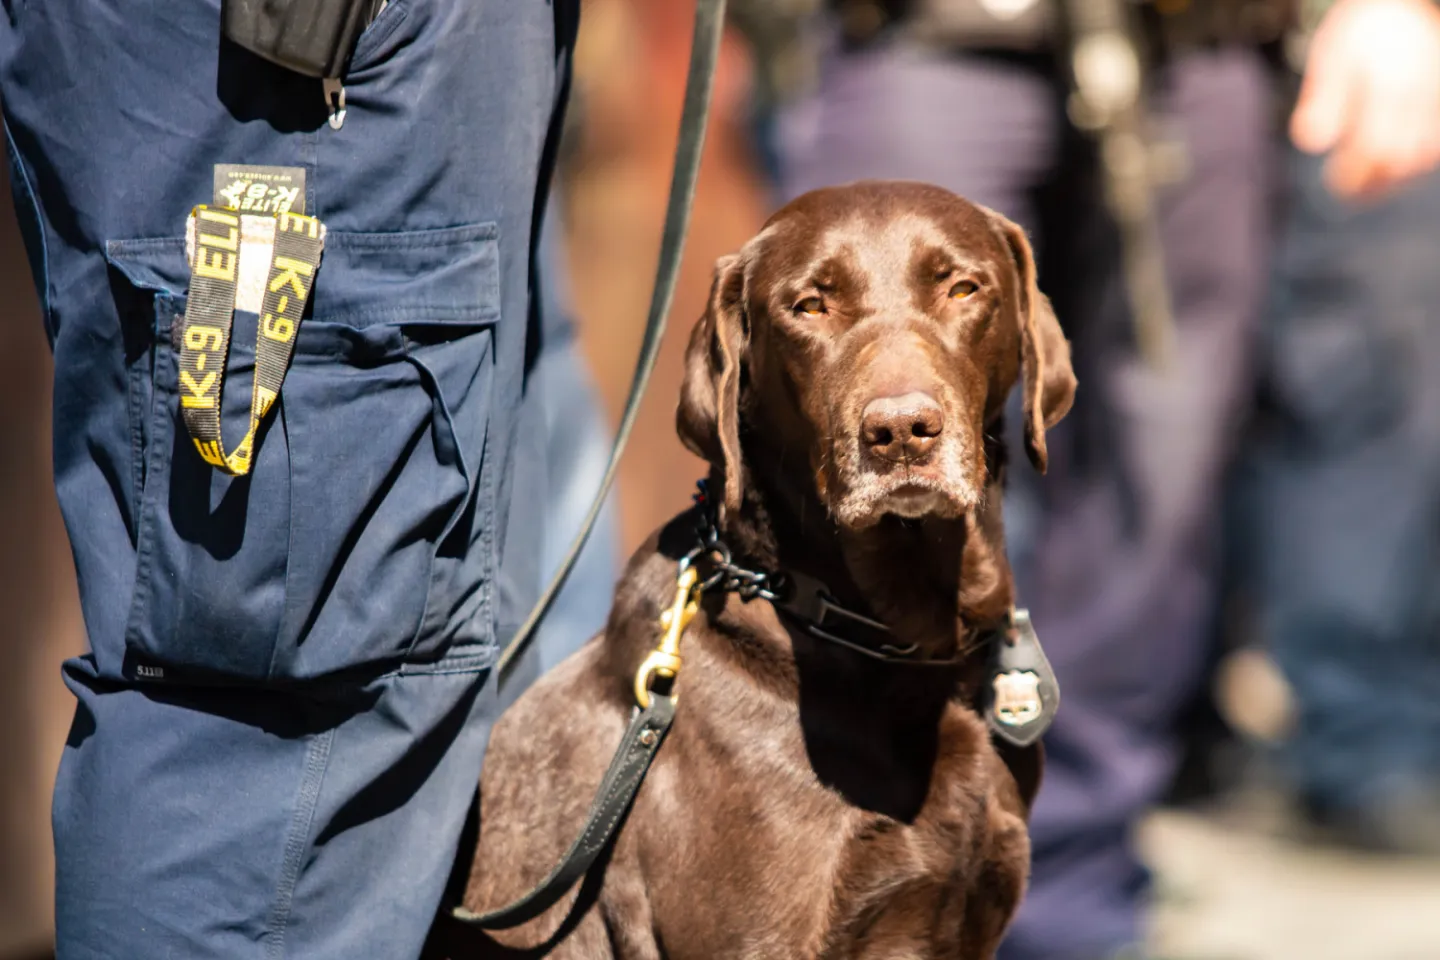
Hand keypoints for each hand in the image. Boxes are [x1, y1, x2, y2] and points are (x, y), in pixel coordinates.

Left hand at [1290, 0, 1439, 199]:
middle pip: (1403, 158)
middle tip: (1347, 191)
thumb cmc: (1358, 35)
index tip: (1335, 182)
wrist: (1398, 4)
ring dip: (1397, 176)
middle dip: (1375, 182)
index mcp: (1390, 88)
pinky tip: (1393, 167)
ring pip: (1425, 154)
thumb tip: (1312, 143)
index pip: (1376, 148)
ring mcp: (1436, 99)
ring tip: (1368, 185)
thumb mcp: (1331, 60)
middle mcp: (1421, 96)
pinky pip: (1436, 142)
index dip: (1355, 174)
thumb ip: (1322, 101)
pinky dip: (1416, 161)